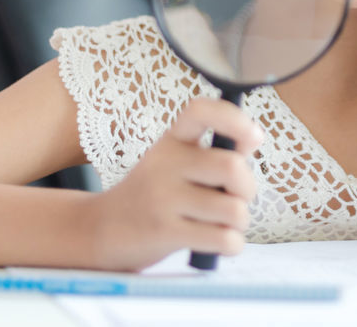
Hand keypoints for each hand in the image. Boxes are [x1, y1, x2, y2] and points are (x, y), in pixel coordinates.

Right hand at [82, 97, 263, 271]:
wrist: (100, 229)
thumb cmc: (152, 196)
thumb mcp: (176, 166)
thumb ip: (216, 154)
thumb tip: (255, 136)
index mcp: (171, 141)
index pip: (200, 110)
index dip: (234, 117)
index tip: (253, 136)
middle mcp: (165, 163)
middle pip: (232, 168)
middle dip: (248, 189)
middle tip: (236, 199)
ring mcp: (162, 197)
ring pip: (233, 209)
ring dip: (240, 223)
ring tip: (223, 225)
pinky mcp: (163, 231)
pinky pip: (222, 238)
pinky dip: (232, 244)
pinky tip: (219, 243)